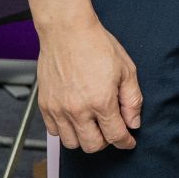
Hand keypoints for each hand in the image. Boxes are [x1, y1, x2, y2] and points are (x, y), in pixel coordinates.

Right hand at [36, 19, 142, 152]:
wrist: (67, 32)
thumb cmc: (96, 45)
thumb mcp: (126, 70)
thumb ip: (132, 100)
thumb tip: (133, 122)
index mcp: (101, 101)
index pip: (115, 136)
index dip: (125, 142)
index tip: (128, 141)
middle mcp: (77, 110)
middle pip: (92, 146)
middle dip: (106, 142)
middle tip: (112, 130)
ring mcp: (58, 109)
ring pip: (71, 143)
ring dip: (85, 138)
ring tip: (93, 125)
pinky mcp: (45, 106)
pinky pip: (54, 132)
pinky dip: (66, 131)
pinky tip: (76, 119)